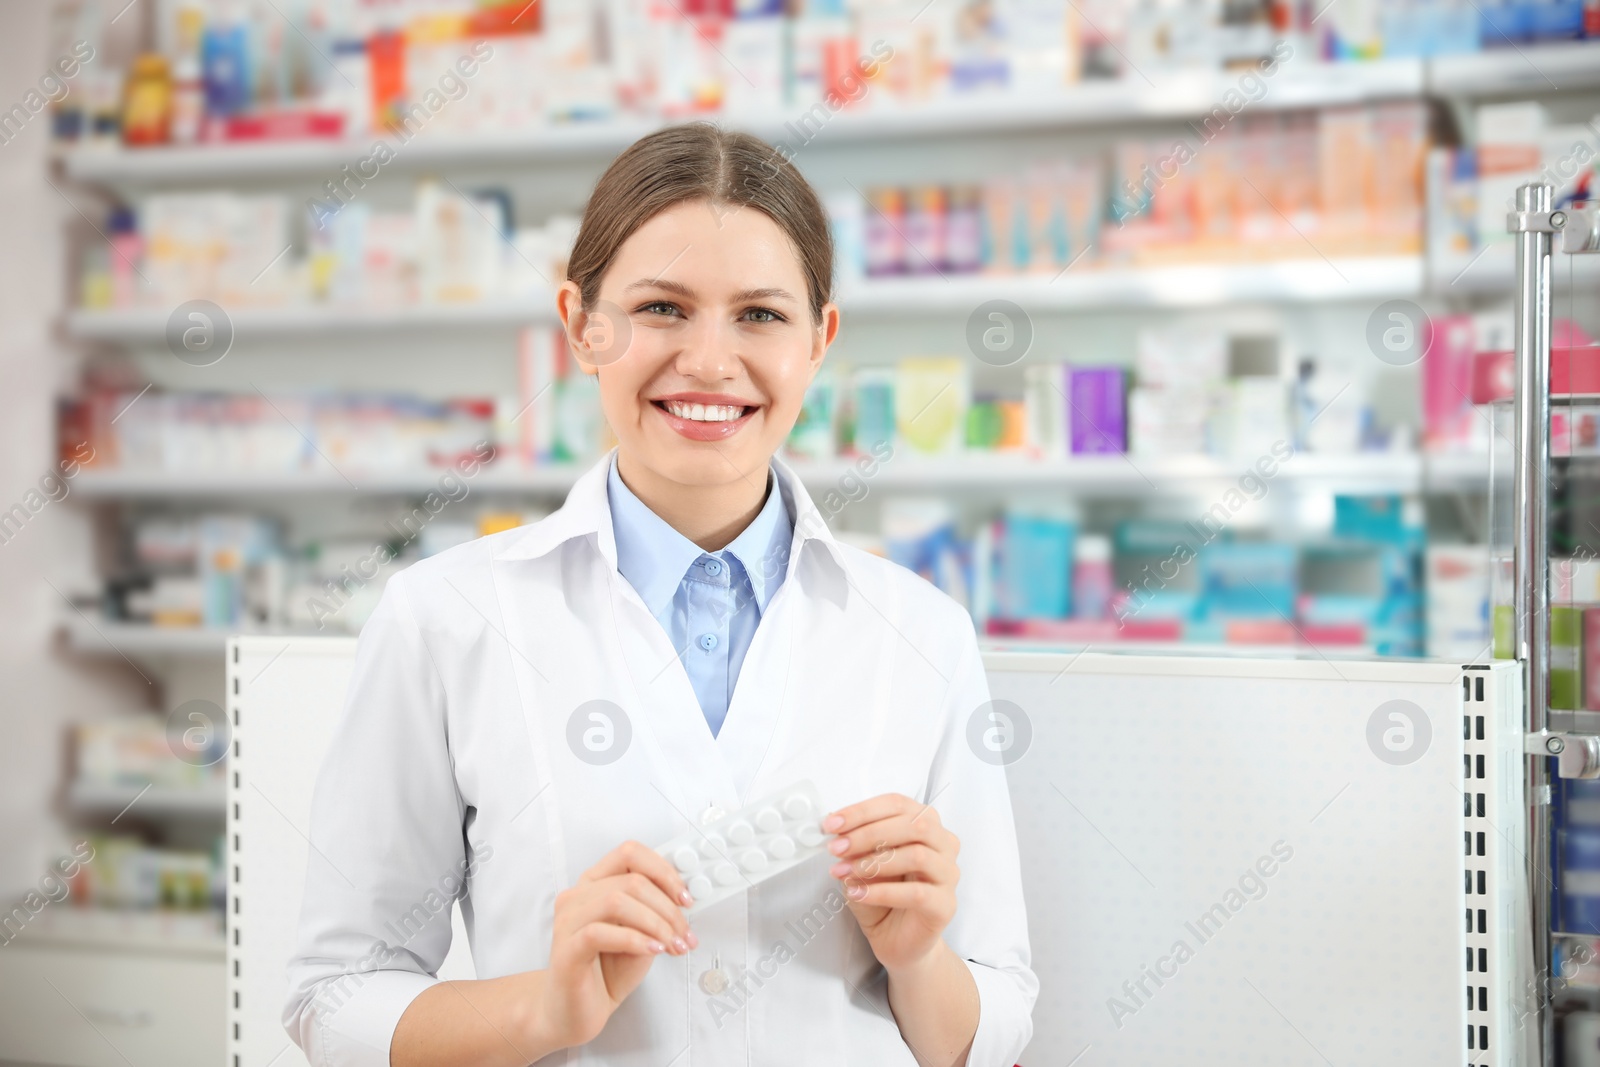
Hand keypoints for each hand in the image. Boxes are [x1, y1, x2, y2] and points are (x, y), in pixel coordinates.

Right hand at [538, 841, 697, 1048]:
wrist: (579, 1011)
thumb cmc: (608, 971)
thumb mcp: (642, 933)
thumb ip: (655, 912)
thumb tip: (683, 899)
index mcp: (595, 883)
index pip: (630, 854)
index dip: (664, 871)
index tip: (685, 898)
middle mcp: (577, 896)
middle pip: (631, 880)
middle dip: (668, 908)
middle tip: (684, 933)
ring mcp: (567, 922)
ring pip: (616, 901)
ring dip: (655, 923)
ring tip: (670, 945)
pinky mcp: (565, 950)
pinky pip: (599, 933)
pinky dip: (634, 939)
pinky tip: (652, 950)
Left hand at [824, 794, 959, 974]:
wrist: (898, 941)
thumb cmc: (883, 897)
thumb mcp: (863, 864)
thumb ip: (856, 846)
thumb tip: (837, 832)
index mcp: (926, 824)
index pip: (897, 804)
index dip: (862, 811)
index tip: (832, 824)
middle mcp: (943, 844)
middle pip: (913, 825)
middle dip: (867, 834)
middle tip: (836, 847)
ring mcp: (948, 875)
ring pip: (918, 855)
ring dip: (874, 862)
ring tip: (844, 872)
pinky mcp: (945, 905)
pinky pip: (916, 893)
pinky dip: (882, 891)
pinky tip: (857, 893)